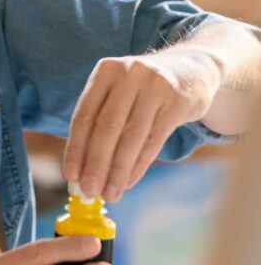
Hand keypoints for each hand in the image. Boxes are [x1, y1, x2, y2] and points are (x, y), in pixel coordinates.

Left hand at [62, 49, 222, 201]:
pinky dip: (138, 165)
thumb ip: (99, 124)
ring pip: (131, 136)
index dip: (75, 147)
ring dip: (118, 170)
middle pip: (107, 126)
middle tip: (90, 191)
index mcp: (106, 71)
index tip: (70, 175)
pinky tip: (128, 182)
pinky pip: (154, 140)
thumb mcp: (119, 93)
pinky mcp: (177, 102)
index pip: (85, 114)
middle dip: (96, 163)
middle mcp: (129, 74)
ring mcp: (155, 86)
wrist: (192, 71)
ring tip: (110, 193)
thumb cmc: (143, 90)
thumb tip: (81, 171)